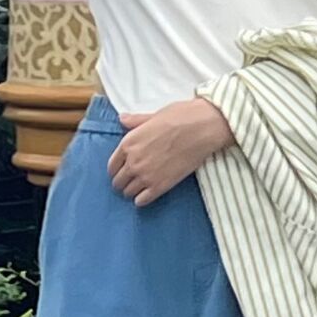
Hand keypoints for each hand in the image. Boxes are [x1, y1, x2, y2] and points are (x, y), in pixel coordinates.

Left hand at [107, 98, 234, 205]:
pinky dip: (143, 198)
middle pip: (118, 182)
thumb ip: (136, 121)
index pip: (112, 166)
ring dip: (134, 190)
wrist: (204, 127)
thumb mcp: (155, 115)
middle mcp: (133, 162)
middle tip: (134, 178)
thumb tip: (122, 118)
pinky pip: (141, 201)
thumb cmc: (181, 116)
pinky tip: (150, 191)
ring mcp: (145, 176)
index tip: (124, 169)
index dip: (117, 168)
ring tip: (143, 185)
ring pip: (128, 192)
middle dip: (124, 180)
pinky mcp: (160, 186)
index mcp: (128, 143)